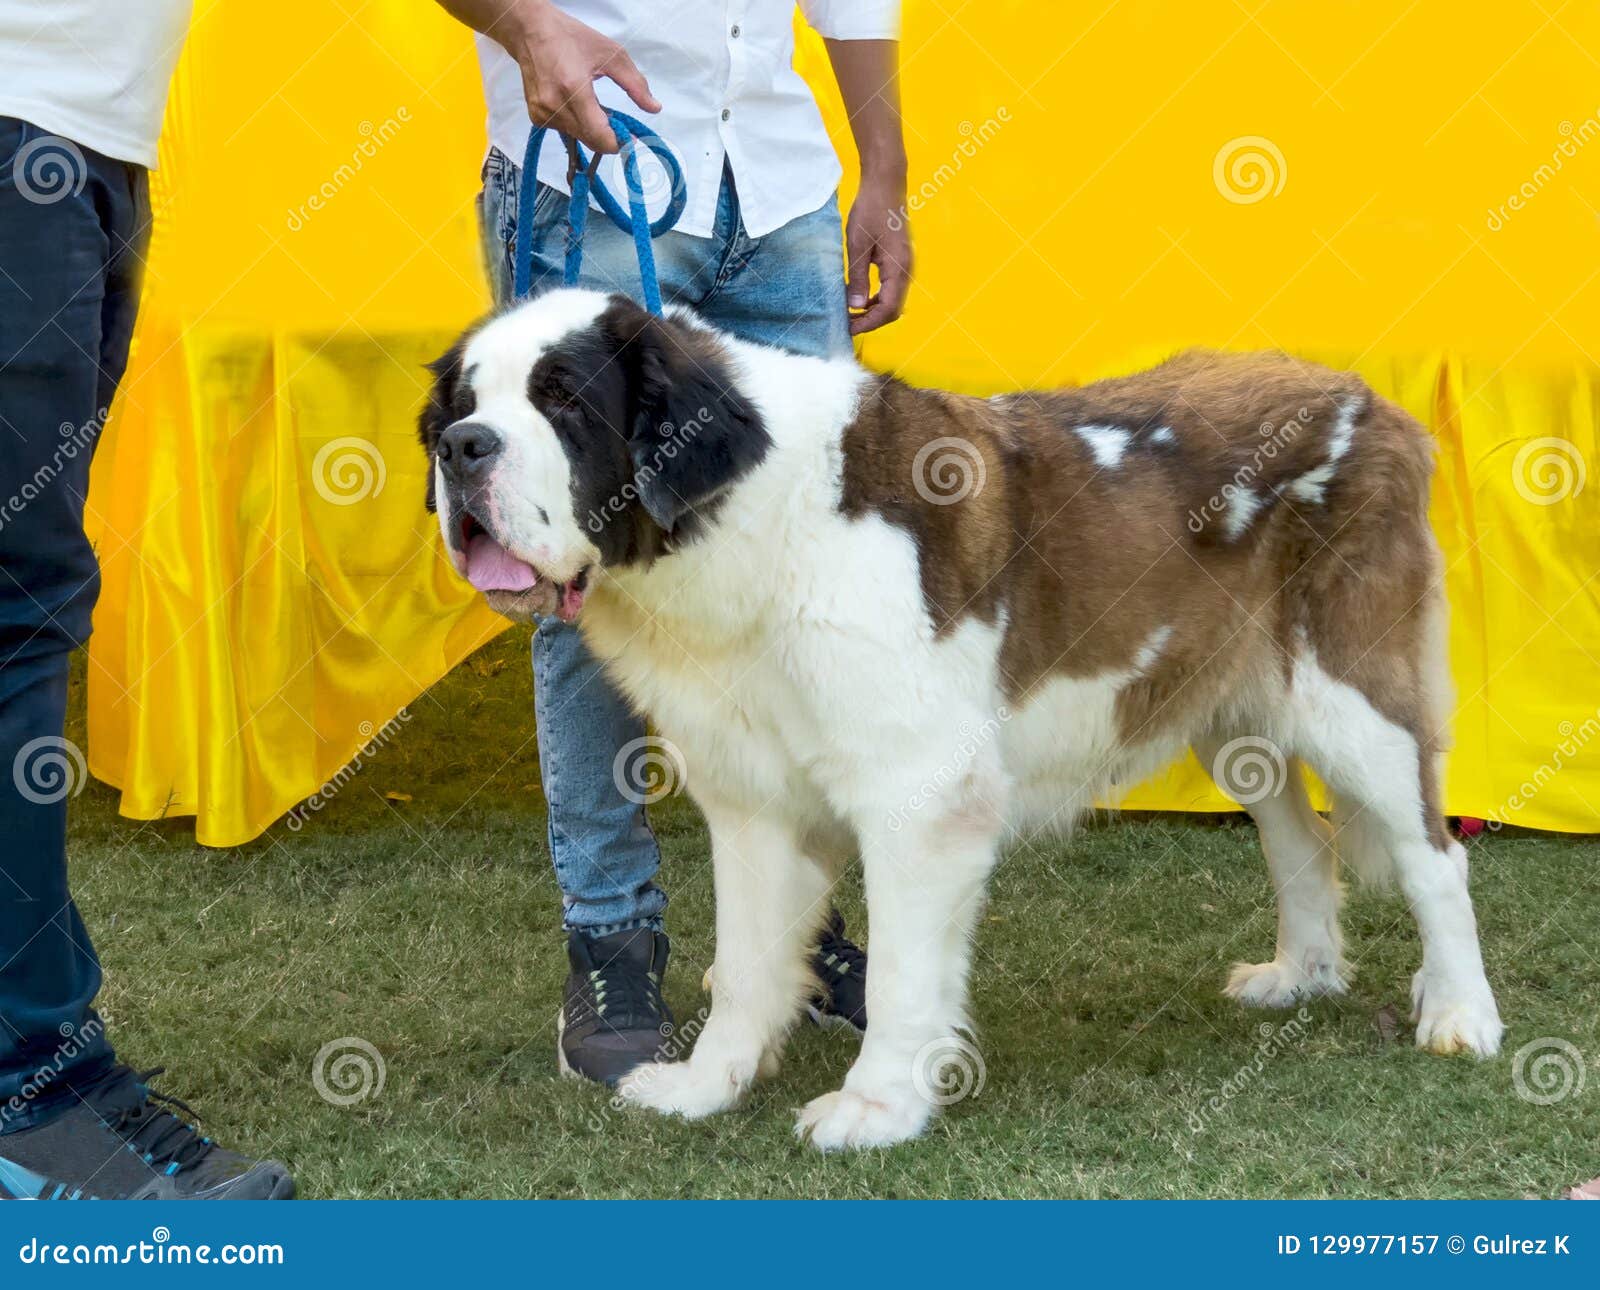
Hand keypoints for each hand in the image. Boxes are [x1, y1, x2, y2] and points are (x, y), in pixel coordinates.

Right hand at [502, 0, 659, 153]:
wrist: (530, 31)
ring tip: (591, 102)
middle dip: (608, 135)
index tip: (630, 139)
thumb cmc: (571, 38)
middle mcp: (555, 106)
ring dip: (592, 128)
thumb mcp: (611, 54)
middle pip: (590, 140)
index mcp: (573, 89)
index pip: (599, 134)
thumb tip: (654, 108)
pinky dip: (577, 123)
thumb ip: (635, 84)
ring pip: (579, 137)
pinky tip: (574, 102)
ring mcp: (542, 114)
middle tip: (616, 119)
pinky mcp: (536, 117)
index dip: (618, 142)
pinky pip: (565, 130)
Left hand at [845, 170, 911, 334]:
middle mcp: (906, 270)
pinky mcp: (899, 261)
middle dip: (871, 321)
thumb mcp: (857, 244)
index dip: (868, 323)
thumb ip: (857, 277)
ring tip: (849, 312)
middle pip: (893, 310)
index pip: (888, 310)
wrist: (886, 184)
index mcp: (898, 268)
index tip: (848, 328)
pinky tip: (858, 296)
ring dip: (873, 311)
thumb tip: (856, 306)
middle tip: (847, 323)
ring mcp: (905, 266)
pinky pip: (891, 288)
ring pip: (892, 301)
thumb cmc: (870, 209)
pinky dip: (876, 298)